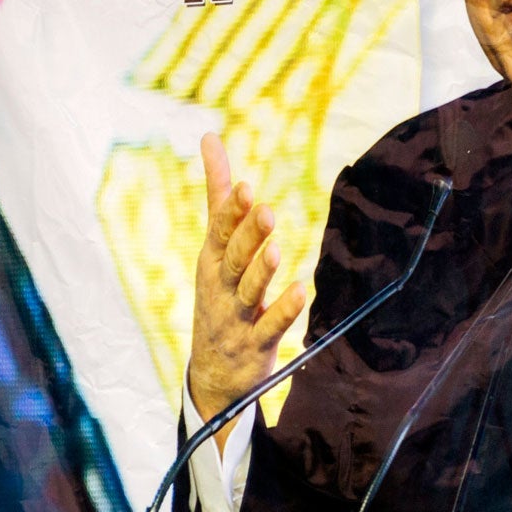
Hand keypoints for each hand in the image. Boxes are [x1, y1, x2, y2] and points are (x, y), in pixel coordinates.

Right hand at [188, 133, 306, 446]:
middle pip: (233, 260)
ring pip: (249, 293)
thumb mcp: (214, 249)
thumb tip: (210, 137)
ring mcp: (237, 318)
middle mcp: (221, 288)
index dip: (231, 213)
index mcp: (212, 262)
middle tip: (263, 209)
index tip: (245, 187)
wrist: (211, 374)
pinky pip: (271, 327)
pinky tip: (301, 292)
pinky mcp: (256, 345)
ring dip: (261, 272)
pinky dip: (284, 311)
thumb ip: (217, 196)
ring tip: (277, 250)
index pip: (219, 233)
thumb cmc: (217, 297)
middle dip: (247, 236)